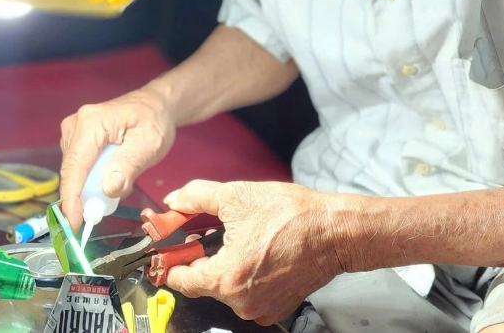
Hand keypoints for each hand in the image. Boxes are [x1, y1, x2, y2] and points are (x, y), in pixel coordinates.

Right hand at [58, 87, 176, 231]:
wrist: (154, 105)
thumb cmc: (154, 120)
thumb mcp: (150, 144)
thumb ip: (129, 165)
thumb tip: (108, 189)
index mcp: (91, 123)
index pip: (74, 167)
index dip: (72, 198)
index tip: (75, 224)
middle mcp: (75, 126)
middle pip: (72, 172)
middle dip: (87, 195)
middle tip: (111, 206)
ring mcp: (73, 132)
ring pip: (76, 172)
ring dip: (94, 186)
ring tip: (123, 178)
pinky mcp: (77, 140)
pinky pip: (80, 168)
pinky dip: (95, 179)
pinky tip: (115, 173)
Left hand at [163, 180, 345, 325]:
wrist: (335, 231)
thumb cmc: (292, 215)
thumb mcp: (237, 195)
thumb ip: (197, 197)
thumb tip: (174, 200)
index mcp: (226, 278)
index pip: (181, 280)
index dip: (171, 262)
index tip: (168, 251)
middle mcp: (241, 301)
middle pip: (205, 283)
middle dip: (204, 257)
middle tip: (211, 233)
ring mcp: (260, 309)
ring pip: (227, 288)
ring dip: (226, 267)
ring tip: (242, 240)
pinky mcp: (276, 308)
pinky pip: (248, 295)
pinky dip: (247, 277)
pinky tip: (258, 254)